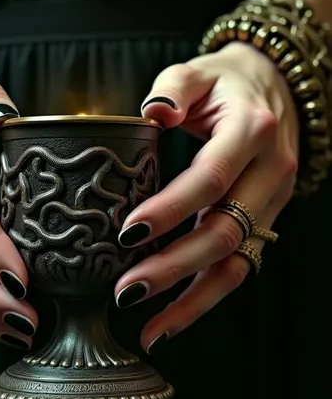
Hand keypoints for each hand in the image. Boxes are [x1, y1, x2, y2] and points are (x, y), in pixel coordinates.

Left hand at [114, 42, 298, 352]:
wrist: (273, 87)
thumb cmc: (224, 82)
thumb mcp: (197, 70)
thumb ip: (172, 88)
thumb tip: (152, 113)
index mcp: (252, 130)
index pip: (210, 178)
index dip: (170, 209)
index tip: (128, 233)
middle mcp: (270, 172)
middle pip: (224, 231)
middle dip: (173, 267)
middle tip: (125, 290)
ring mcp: (273, 204)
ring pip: (236, 263)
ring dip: (191, 300)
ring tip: (148, 329)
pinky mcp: (264, 223)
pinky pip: (238, 268)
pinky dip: (204, 299)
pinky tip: (169, 321)